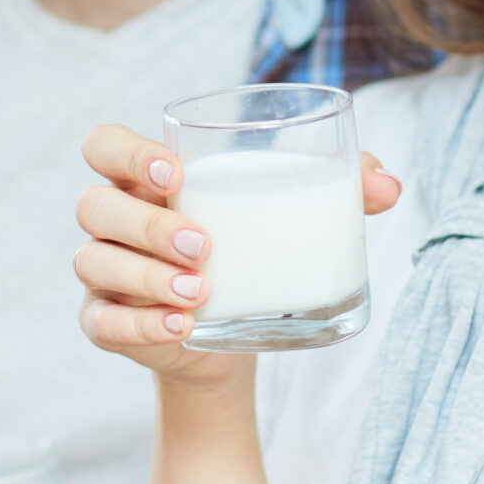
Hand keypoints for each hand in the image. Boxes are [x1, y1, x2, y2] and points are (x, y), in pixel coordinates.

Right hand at [73, 123, 399, 384]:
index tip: (176, 173)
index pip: (104, 145)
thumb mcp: (290, 217)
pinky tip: (182, 327)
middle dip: (147, 223)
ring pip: (93, 262)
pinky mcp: (105, 322)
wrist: (233, 338)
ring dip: (145, 276)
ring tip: (199, 291)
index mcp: (146, 180)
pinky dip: (140, 325)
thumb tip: (390, 185)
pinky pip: (102, 322)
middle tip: (205, 245)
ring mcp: (103, 274)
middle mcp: (114, 221)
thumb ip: (338, 188)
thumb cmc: (255, 255)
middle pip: (94, 205)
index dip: (127, 153)